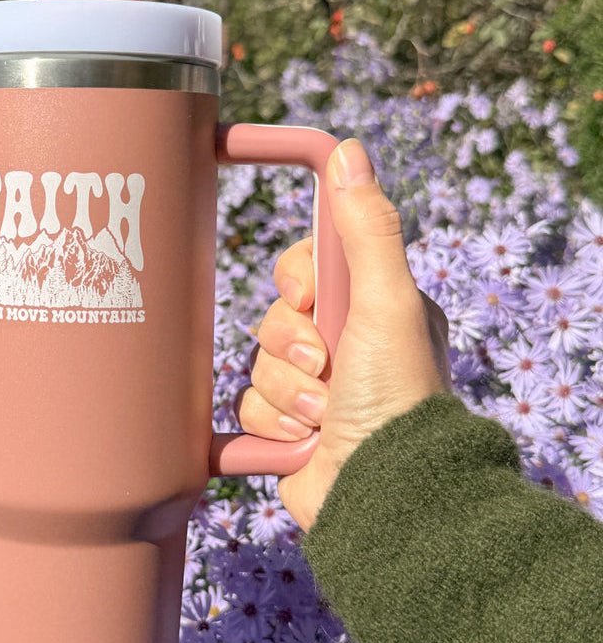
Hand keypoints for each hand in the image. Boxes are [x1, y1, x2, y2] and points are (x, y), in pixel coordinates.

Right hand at [238, 138, 452, 531]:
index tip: (307, 296)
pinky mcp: (284, 427)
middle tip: (324, 366)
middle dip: (291, 344)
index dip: (296, 278)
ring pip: (258, 364)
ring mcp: (311, 390)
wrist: (382, 492)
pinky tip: (304, 440)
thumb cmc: (395, 394)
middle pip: (274, 316)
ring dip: (286, 391)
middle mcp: (342, 346)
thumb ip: (366, 229)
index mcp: (371, 310)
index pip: (307, 267)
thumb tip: (348, 151)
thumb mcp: (387, 301)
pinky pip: (248, 406)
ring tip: (323, 415)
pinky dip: (273, 424)